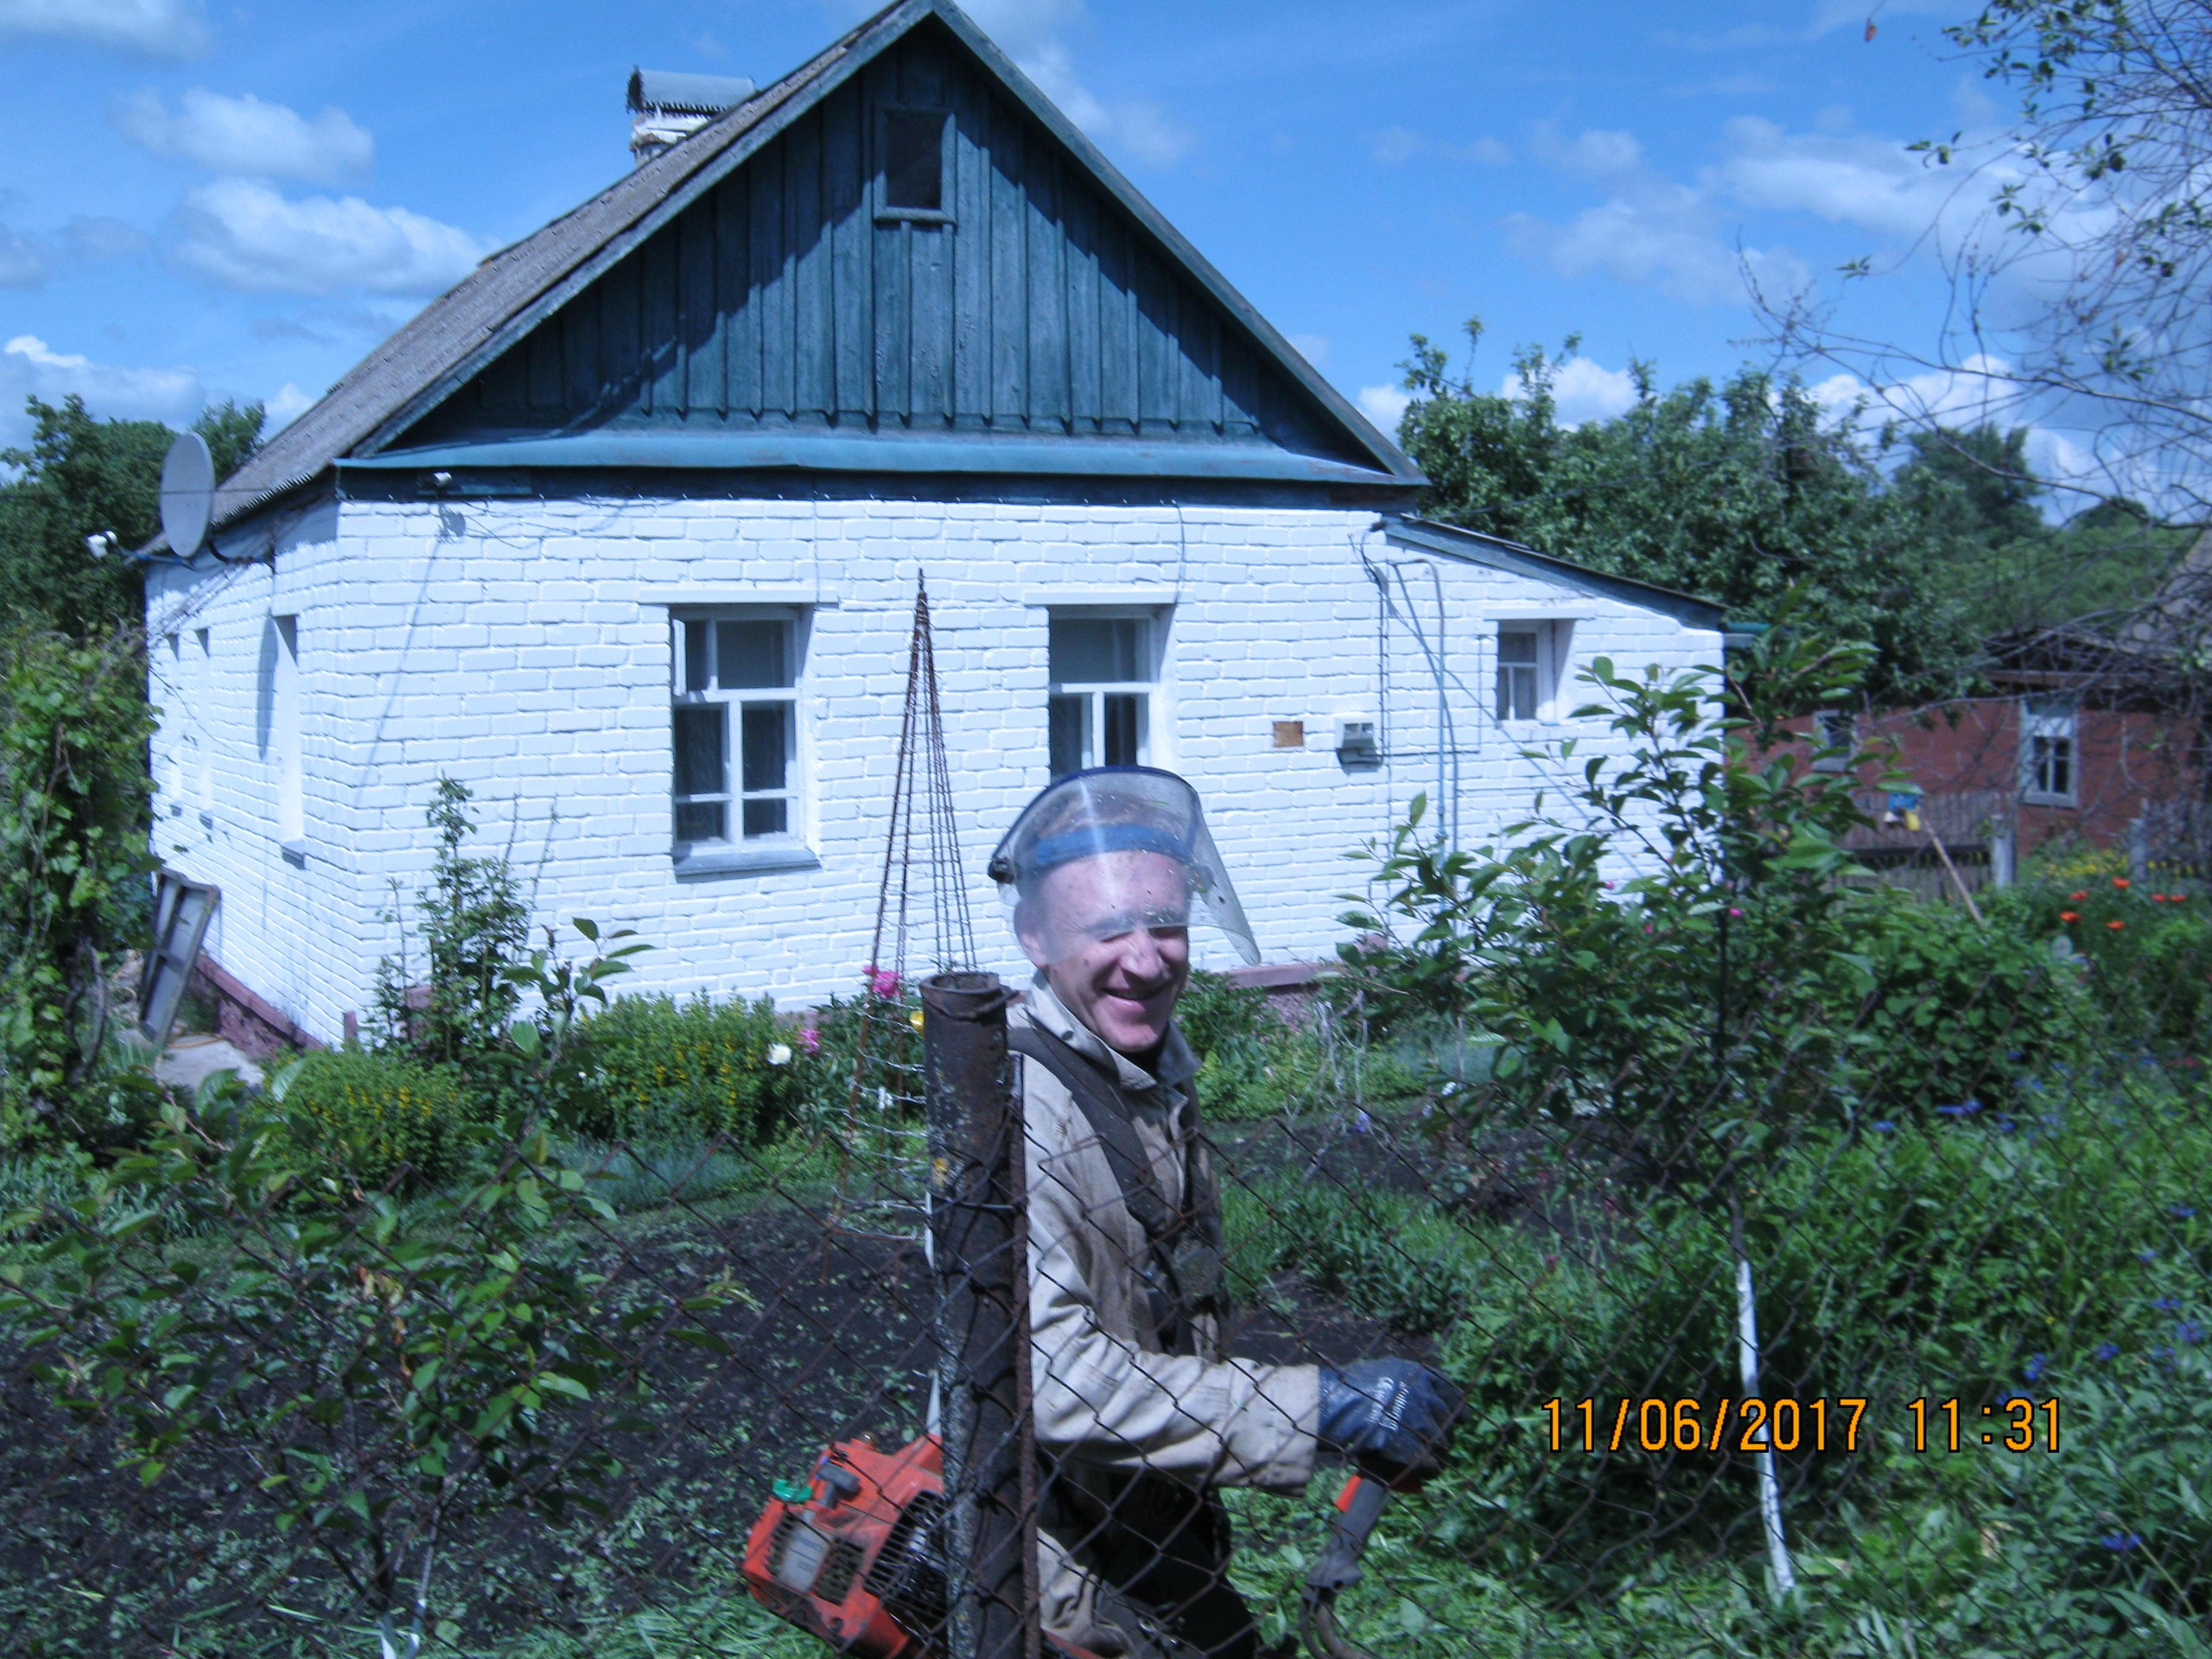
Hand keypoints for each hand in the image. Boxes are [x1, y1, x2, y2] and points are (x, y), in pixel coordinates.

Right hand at [1316, 1360, 1464, 1485]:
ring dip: (1435, 1450)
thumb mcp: (1386, 1371)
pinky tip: (1422, 1471)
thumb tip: (1413, 1390)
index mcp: (1423, 1377)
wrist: (1342, 1408)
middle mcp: (1428, 1400)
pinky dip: (1428, 1469)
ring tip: (1425, 1455)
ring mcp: (1424, 1426)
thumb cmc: (1354, 1386)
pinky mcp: (1417, 1451)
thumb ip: (1406, 1380)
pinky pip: (1432, 1465)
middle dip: (1442, 1430)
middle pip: (1448, 1420)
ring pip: (1442, 1444)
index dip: (1456, 1407)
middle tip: (1433, 1438)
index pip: (1451, 1393)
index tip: (1459, 1417)